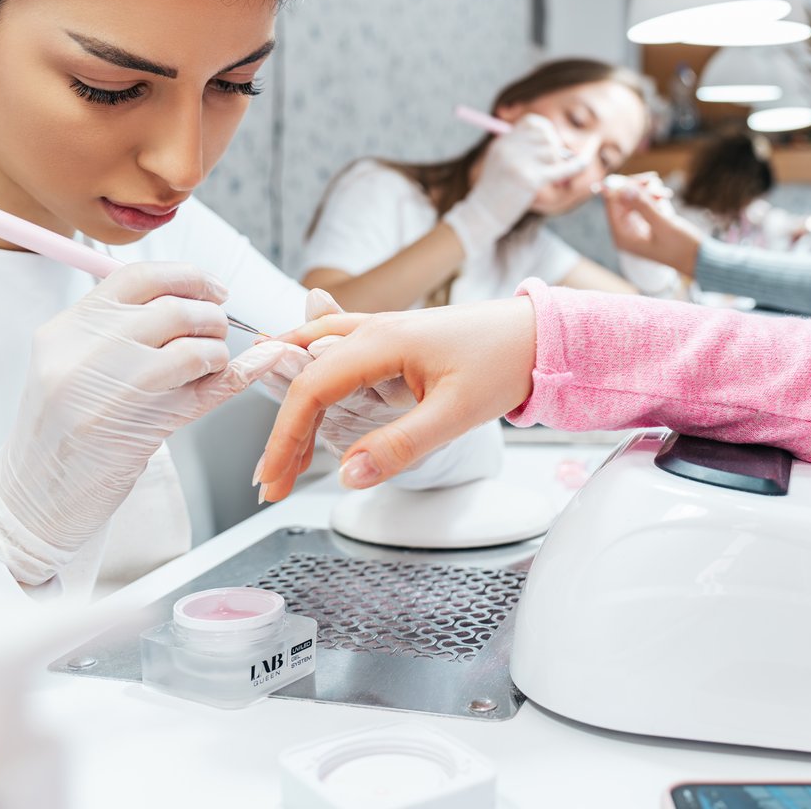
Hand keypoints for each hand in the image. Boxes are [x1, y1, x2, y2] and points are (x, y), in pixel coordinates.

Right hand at [0, 262, 296, 583]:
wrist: (35, 494)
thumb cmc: (57, 429)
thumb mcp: (67, 363)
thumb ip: (116, 328)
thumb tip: (185, 296)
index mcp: (68, 328)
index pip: (140, 277)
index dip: (187, 277)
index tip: (211, 289)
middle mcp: (89, 352)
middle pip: (175, 308)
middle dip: (211, 316)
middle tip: (215, 333)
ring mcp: (118, 389)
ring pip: (196, 346)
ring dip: (219, 351)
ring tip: (210, 365)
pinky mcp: (147, 427)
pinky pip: (211, 388)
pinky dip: (246, 372)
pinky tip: (265, 362)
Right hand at [253, 298, 538, 500]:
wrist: (539, 332)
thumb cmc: (505, 363)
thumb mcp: (455, 414)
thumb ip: (400, 447)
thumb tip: (348, 476)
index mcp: (381, 342)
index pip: (310, 389)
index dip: (284, 439)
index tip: (272, 481)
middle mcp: (372, 329)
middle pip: (306, 378)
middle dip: (282, 433)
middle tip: (271, 483)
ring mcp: (381, 328)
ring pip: (314, 359)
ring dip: (292, 405)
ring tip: (279, 451)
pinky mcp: (394, 336)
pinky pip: (334, 347)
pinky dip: (308, 369)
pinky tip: (297, 378)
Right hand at [443, 115, 584, 258]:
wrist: (482, 215)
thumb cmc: (496, 192)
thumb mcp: (502, 163)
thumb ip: (522, 149)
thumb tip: (556, 143)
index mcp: (503, 141)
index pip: (533, 122)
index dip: (547, 131)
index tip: (551, 145)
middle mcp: (509, 147)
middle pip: (547, 136)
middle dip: (555, 150)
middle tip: (552, 167)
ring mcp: (519, 162)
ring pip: (554, 153)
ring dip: (557, 166)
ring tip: (543, 181)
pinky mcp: (530, 179)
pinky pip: (562, 169)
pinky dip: (578, 165)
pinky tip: (587, 162)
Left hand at [602, 177, 703, 275]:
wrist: (699, 259)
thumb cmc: (681, 247)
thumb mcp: (663, 225)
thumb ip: (643, 206)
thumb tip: (626, 189)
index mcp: (623, 237)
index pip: (612, 204)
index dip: (623, 187)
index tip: (643, 179)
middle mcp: (624, 232)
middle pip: (621, 199)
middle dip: (637, 188)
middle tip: (654, 179)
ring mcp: (633, 228)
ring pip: (632, 199)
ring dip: (647, 192)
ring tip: (665, 194)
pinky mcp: (644, 224)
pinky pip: (642, 204)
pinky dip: (652, 198)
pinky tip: (664, 196)